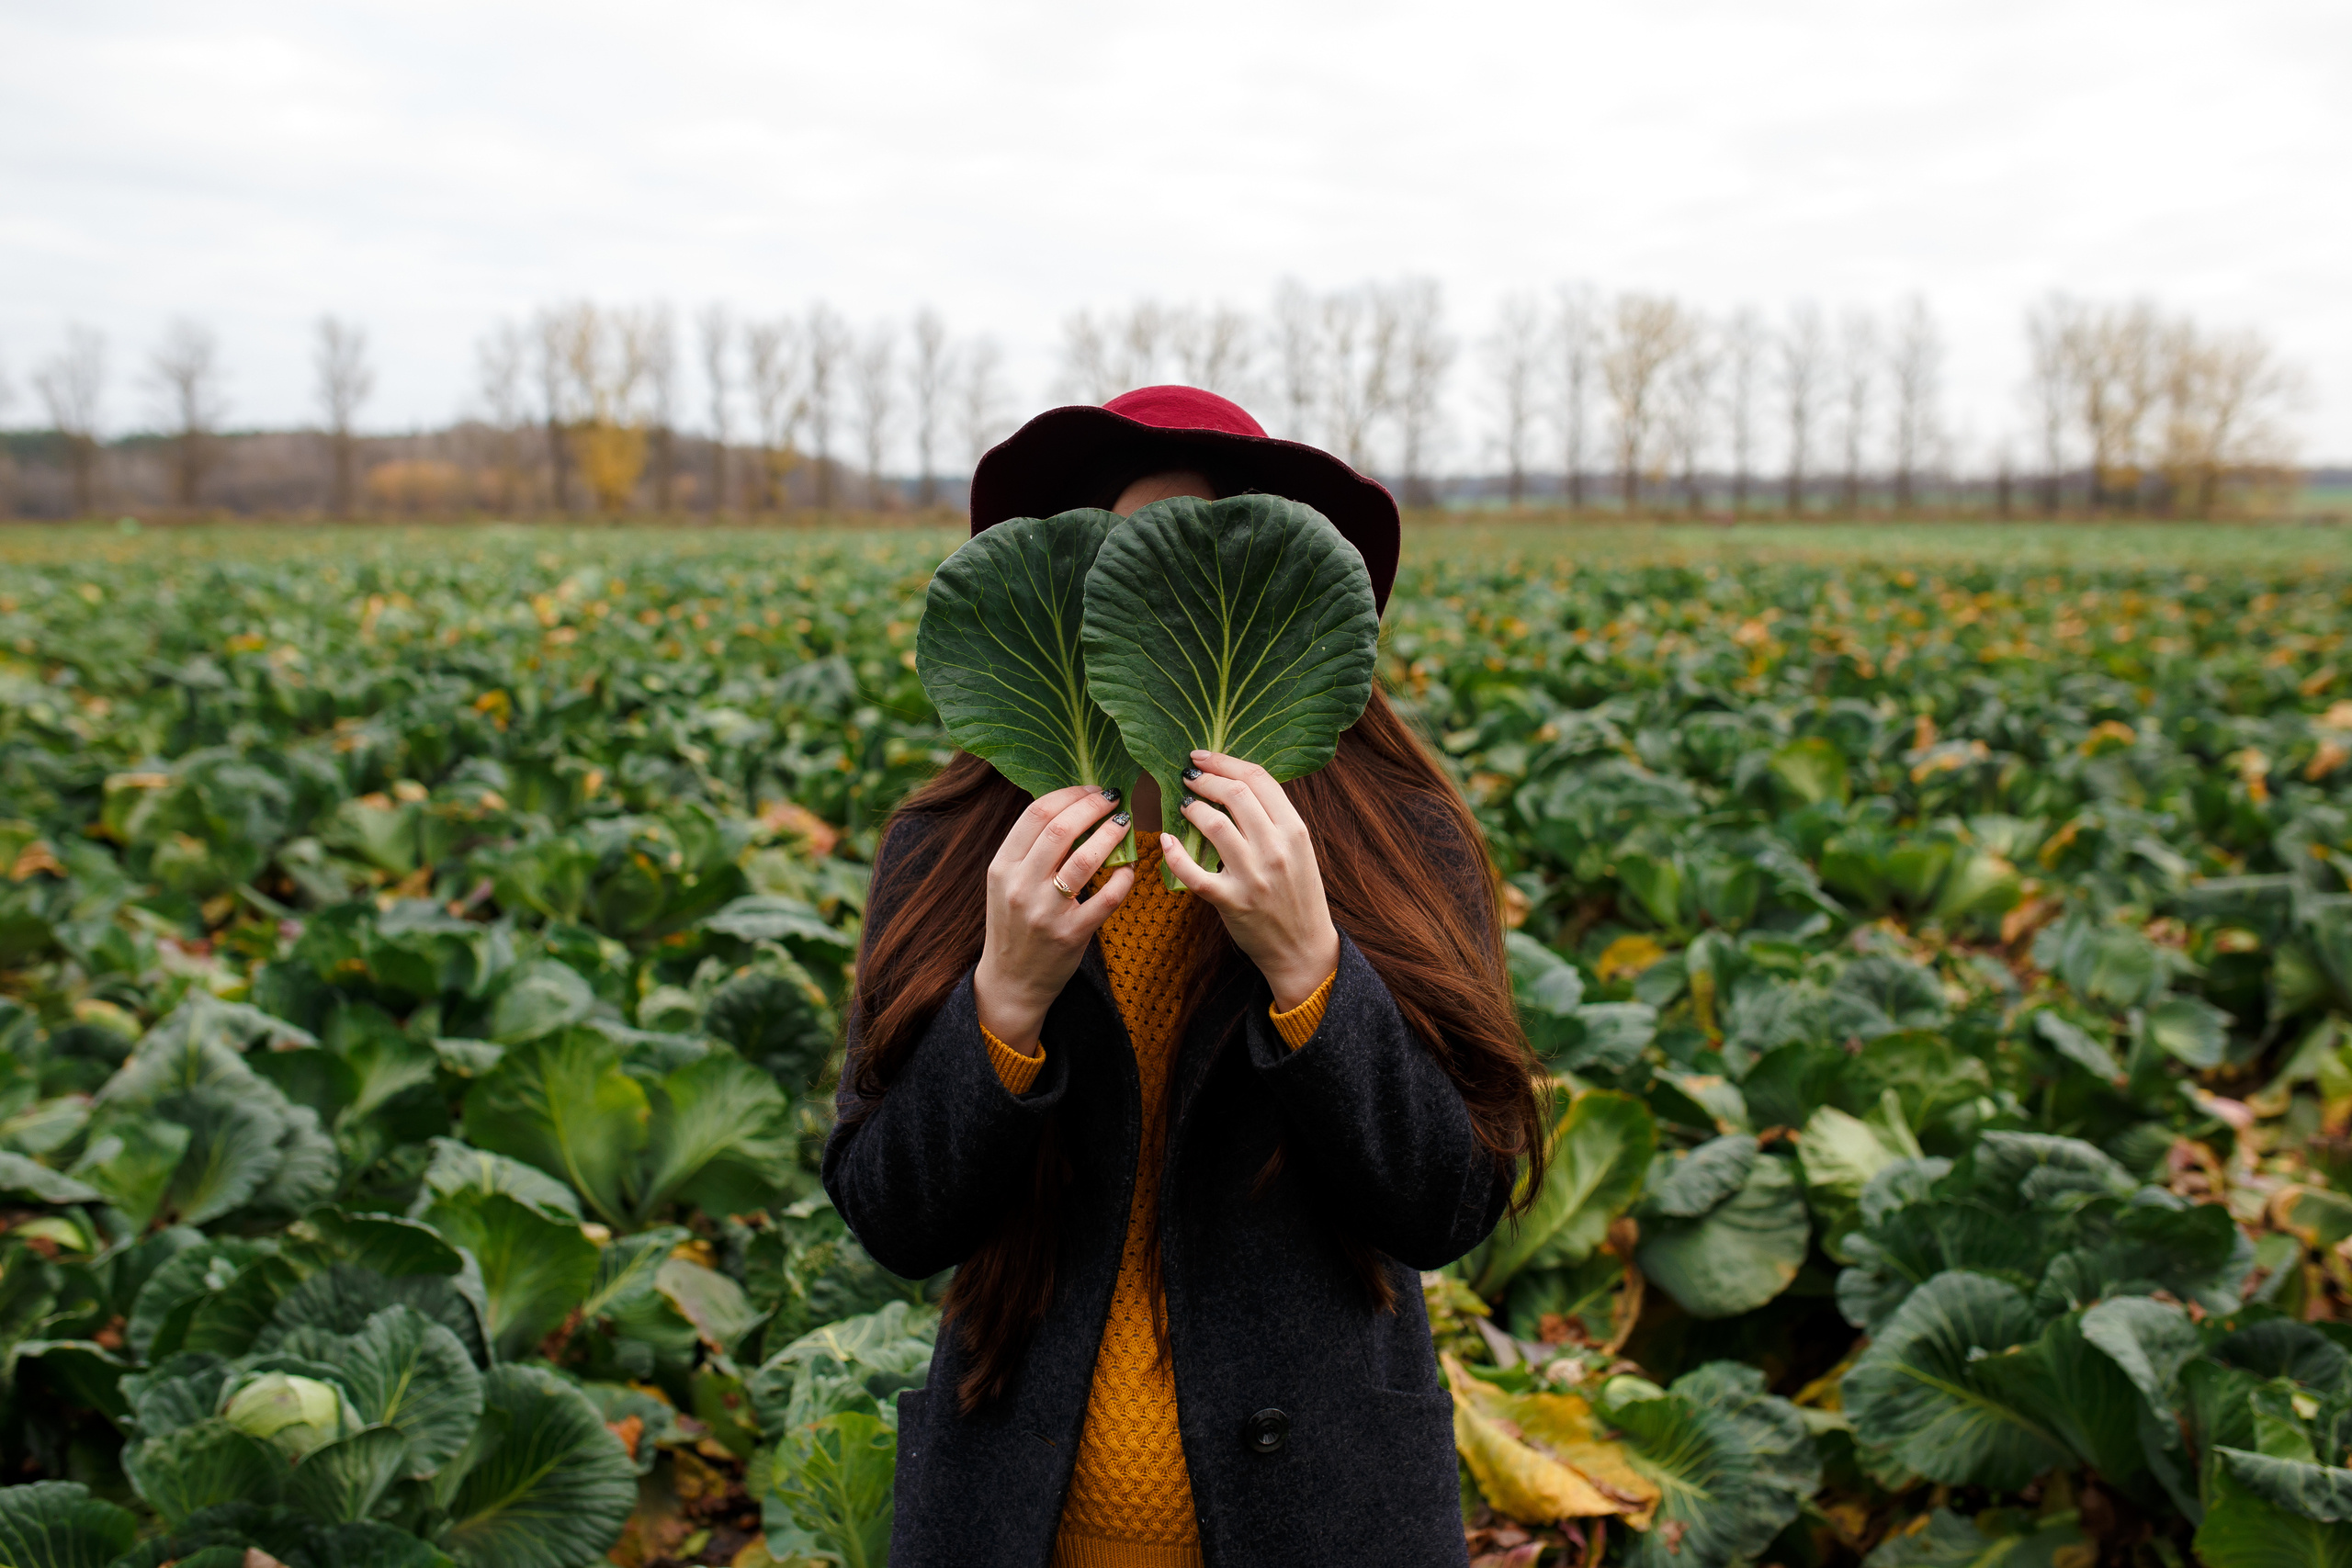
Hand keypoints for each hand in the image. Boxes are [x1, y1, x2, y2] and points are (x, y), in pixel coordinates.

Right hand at [973, 785, 1133, 1052]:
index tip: (1092, 788)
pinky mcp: (1071, 935)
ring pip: (1085, 859)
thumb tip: (1068, 806)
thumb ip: (1029, 849)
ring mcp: (1046, 912)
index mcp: (1002, 866)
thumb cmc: (1013, 924)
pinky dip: (1123, 878)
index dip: (1070, 794)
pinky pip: (1107, 898)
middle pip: (1061, 829)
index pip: (1036, 814)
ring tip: (1124, 823)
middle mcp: (1020, 886)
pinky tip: (1129, 869)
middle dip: (1094, 806)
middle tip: (1114, 798)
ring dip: (1111, 834)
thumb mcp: (1005, 883)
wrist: (1011, 981)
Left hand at [1161, 750, 1340, 1011]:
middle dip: (1204, 779)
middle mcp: (1276, 848)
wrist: (1304, 947)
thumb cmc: (1298, 894)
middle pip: (1235, 794)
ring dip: (1192, 809)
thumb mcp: (1299, 849)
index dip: (1225, 761)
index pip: (1259, 779)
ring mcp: (1253, 875)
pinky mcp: (1231, 901)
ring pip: (1214, 825)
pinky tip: (1167, 842)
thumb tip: (1235, 784)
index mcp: (1295, 830)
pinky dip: (1175, 854)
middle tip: (1187, 777)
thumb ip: (1274, 819)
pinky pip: (1194, 872)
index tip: (1202, 757)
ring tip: (1184, 806)